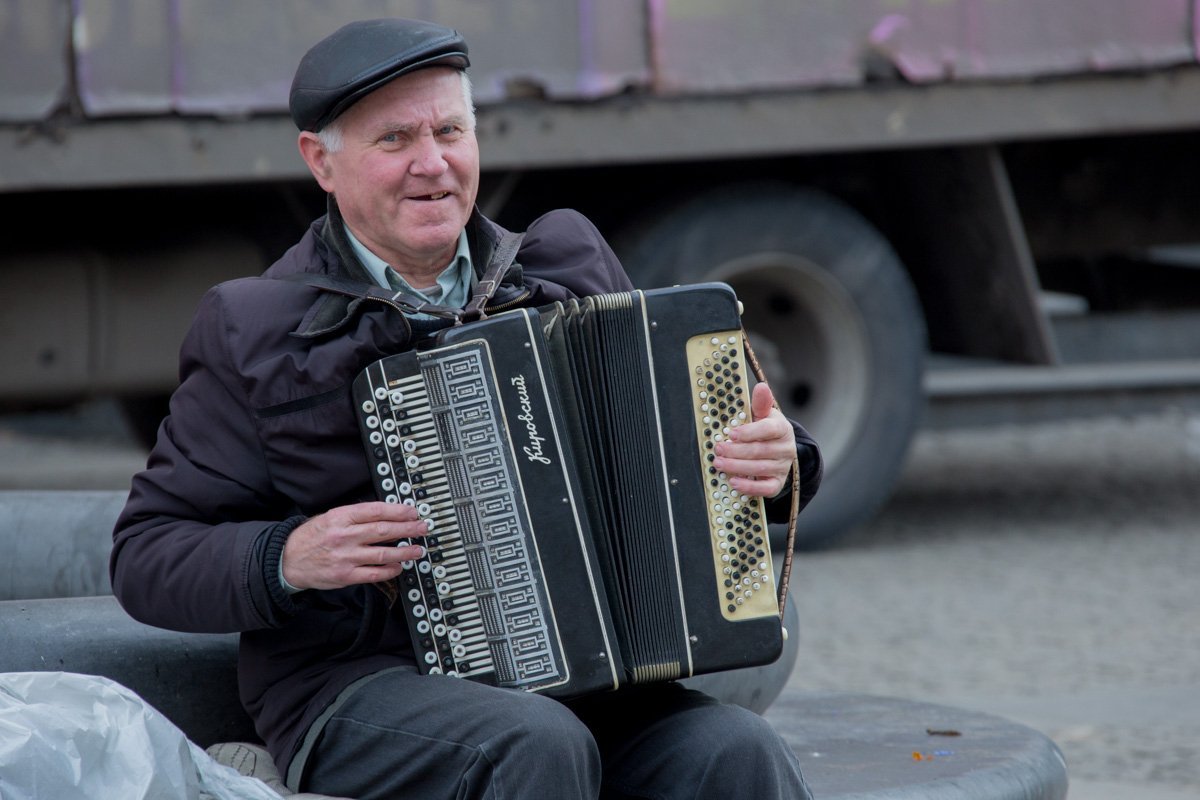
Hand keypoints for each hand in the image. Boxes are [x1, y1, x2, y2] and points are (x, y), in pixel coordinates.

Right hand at [282, 501, 429, 590]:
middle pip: (383, 531)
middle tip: (422, 528)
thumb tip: (387, 513)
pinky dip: (390, 571)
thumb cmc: (312, 537)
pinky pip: (374, 574)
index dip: (398, 510)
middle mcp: (344, 536)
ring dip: (405, 552)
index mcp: (341, 517)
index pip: (375, 511)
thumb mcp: (330, 517)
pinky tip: (399, 567)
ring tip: (418, 550)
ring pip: (383, 554)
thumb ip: (356, 515)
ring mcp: (346, 557)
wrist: (288, 560)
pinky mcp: (345, 576)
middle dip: (407, 529)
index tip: (412, 511)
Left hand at [713, 382, 794, 497]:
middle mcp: (786, 449)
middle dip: (736, 451)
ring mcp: (782, 467)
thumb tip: (761, 387)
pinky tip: (734, 482)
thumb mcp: (764, 414)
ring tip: (719, 464)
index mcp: (782, 428)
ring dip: (737, 467)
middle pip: (760, 451)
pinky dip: (749, 487)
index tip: (731, 434)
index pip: (768, 430)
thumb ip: (761, 403)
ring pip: (760, 469)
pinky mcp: (777, 482)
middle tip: (718, 449)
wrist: (779, 448)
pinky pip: (766, 489)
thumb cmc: (766, 429)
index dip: (749, 432)